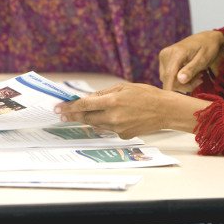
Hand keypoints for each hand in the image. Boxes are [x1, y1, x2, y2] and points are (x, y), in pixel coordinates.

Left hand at [55, 82, 208, 137]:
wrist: (165, 110)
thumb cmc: (146, 94)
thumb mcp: (123, 87)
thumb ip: (104, 94)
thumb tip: (87, 99)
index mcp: (112, 101)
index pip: (84, 106)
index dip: (69, 107)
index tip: (58, 108)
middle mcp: (113, 117)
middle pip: (86, 118)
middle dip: (73, 116)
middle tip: (62, 114)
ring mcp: (118, 128)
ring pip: (96, 125)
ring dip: (88, 119)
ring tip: (80, 115)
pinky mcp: (123, 136)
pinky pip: (109, 129)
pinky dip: (106, 123)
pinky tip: (111, 117)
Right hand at [159, 31, 223, 92]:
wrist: (207, 39)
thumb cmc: (208, 48)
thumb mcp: (203, 59)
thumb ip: (191, 69)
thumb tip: (180, 80)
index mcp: (176, 52)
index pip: (169, 74)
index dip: (169, 88)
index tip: (171, 102)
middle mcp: (166, 54)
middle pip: (168, 79)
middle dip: (184, 85)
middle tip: (199, 81)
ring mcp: (164, 57)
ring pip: (168, 79)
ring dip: (183, 83)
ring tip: (198, 76)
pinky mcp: (165, 60)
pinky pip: (169, 76)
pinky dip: (180, 79)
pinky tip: (192, 75)